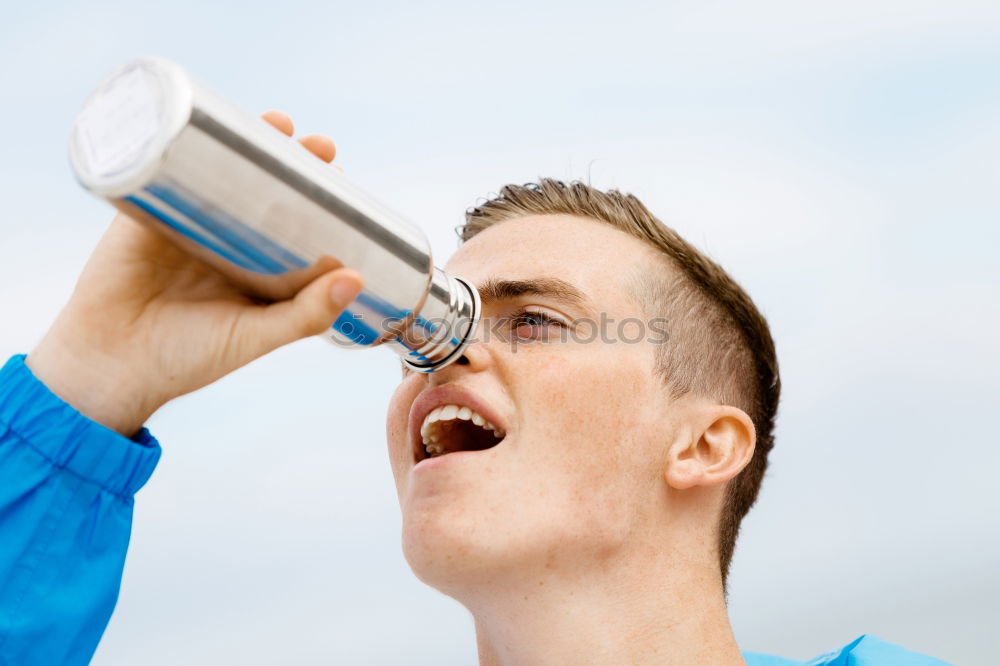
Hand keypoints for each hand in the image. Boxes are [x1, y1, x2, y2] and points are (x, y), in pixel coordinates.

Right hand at [26, 111, 362, 436]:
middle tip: (320, 146)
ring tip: (280, 124)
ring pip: (224, 172)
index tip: (343, 177)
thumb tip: (357, 278)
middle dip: (294, 162)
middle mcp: (227, 241)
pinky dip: (188, 141)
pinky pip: (168, 168)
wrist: (110, 363)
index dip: (321, 199)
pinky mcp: (146, 209)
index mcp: (259, 270)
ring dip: (252, 143)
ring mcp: (187, 221)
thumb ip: (305, 314)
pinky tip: (210, 118)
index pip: (297, 224)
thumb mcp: (256, 336)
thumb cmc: (189, 358)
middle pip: (266, 189)